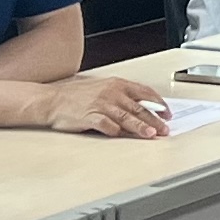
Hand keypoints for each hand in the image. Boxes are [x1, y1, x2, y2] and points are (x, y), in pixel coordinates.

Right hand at [31, 74, 173, 137]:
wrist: (51, 100)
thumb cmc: (76, 95)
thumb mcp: (102, 88)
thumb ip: (122, 96)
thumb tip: (142, 107)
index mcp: (116, 84)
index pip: (144, 93)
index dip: (158, 103)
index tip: (167, 112)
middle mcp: (111, 93)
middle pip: (138, 107)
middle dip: (155, 119)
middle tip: (165, 128)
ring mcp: (100, 105)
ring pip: (126, 117)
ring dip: (140, 127)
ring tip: (151, 134)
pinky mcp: (89, 117)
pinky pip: (106, 125)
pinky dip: (115, 131)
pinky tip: (122, 136)